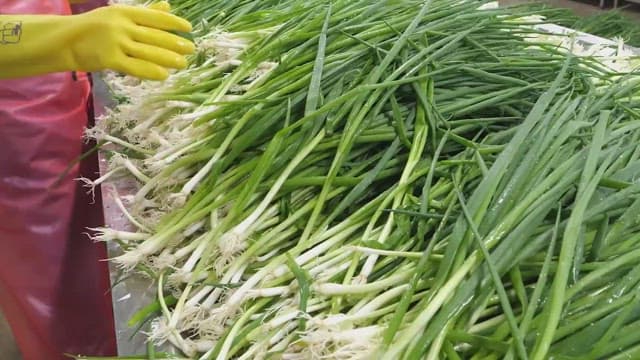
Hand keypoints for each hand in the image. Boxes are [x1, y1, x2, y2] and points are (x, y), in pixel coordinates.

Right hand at [0, 1, 194, 79]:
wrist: (64, 41)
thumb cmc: (94, 28)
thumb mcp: (117, 15)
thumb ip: (143, 14)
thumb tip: (167, 7)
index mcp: (124, 12)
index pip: (155, 17)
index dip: (174, 23)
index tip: (189, 29)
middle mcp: (121, 25)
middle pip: (155, 36)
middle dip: (176, 43)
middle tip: (191, 49)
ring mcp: (115, 42)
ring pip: (149, 52)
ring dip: (169, 59)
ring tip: (183, 63)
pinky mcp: (109, 59)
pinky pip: (135, 67)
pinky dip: (151, 71)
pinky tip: (164, 75)